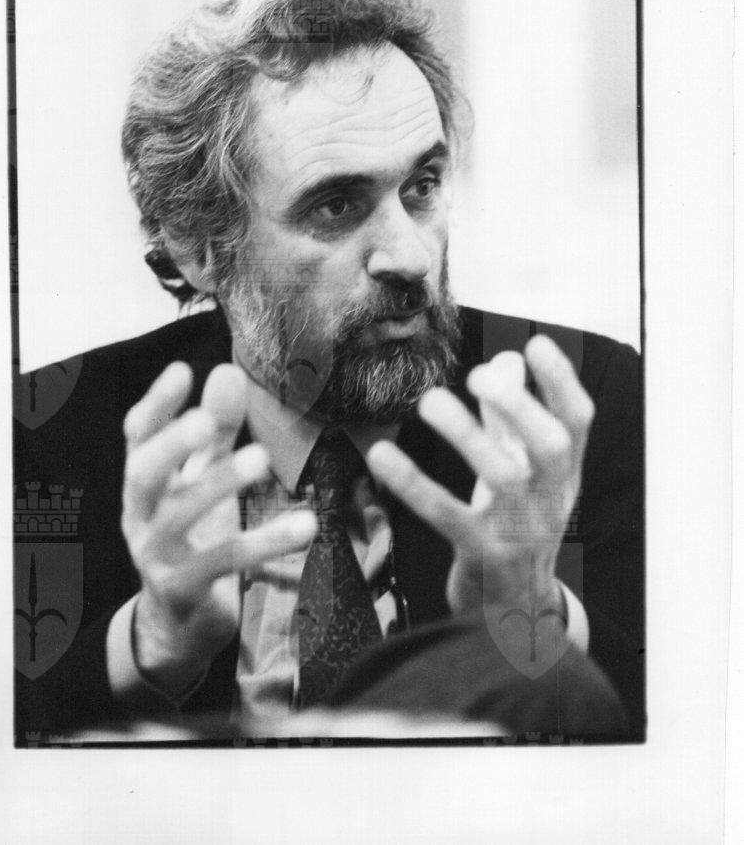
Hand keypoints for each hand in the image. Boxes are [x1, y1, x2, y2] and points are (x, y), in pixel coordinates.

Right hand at [121, 361, 315, 692]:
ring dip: (219, 484)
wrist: (180, 624)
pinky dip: (264, 543)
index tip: (181, 370)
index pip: (138, 436)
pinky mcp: (184, 590)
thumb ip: (216, 430)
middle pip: (142, 474)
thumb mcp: (202, 479)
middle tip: (204, 421)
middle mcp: (140, 515)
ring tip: (262, 458)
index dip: (156, 404)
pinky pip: (222, 562)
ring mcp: (156, 555)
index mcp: (144, 483)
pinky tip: (305, 525)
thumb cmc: (193, 537)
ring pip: (179, 517)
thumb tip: (227, 370)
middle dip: (170, 445)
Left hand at [366, 335, 593, 618]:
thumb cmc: (517, 526)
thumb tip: (506, 359)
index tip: (536, 344)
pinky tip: (382, 455)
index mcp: (562, 474)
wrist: (518, 616)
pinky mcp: (481, 556)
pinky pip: (447, 516)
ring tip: (430, 403)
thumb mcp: (523, 473)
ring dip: (466, 436)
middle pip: (550, 446)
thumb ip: (511, 417)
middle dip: (518, 406)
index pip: (577, 422)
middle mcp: (549, 499)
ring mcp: (519, 531)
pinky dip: (414, 485)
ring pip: (502, 479)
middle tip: (478, 376)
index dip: (562, 381)